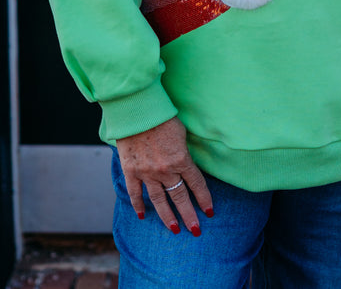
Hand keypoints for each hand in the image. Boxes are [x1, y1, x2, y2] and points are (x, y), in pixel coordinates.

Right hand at [116, 116, 213, 234]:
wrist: (137, 111)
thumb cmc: (162, 117)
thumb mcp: (182, 133)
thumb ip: (184, 152)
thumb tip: (186, 164)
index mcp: (181, 159)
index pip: (196, 184)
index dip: (204, 199)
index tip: (209, 211)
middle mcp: (165, 170)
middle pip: (180, 198)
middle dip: (189, 216)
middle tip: (195, 230)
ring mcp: (147, 173)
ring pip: (159, 201)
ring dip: (167, 217)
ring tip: (175, 229)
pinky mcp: (131, 171)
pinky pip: (135, 193)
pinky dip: (138, 205)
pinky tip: (143, 216)